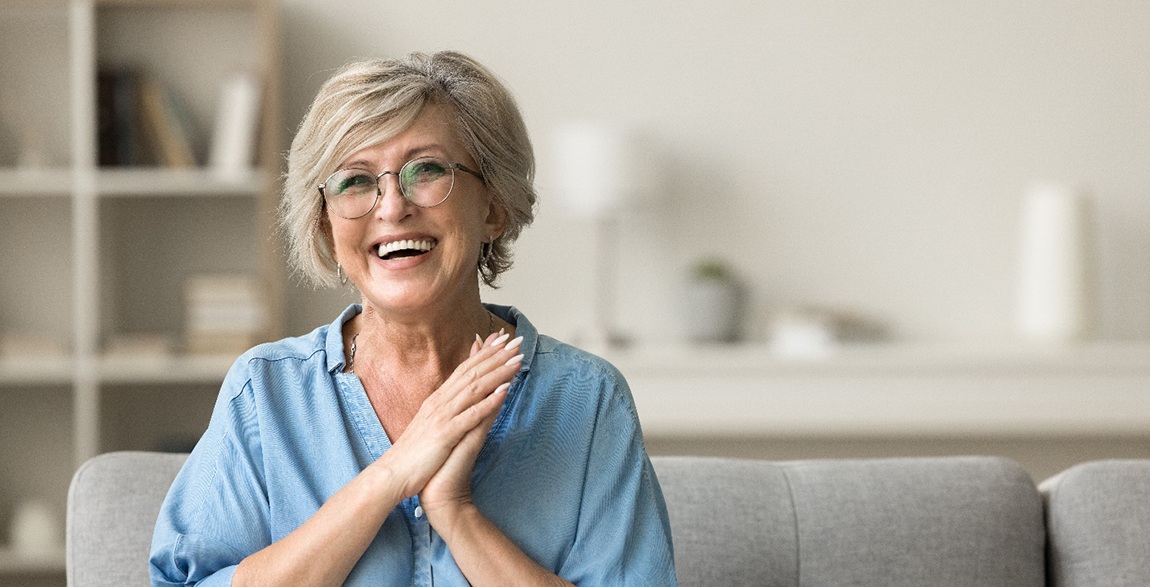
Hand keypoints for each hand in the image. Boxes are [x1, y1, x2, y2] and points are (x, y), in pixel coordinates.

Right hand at [374, 330, 522, 500]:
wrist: (393, 475)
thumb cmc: (415, 453)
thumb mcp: (432, 424)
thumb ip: (447, 406)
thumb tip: (460, 394)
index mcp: (437, 399)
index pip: (464, 369)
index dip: (485, 353)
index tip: (503, 339)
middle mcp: (439, 402)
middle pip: (472, 373)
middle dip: (496, 356)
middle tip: (517, 342)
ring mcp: (442, 417)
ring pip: (474, 388)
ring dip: (498, 373)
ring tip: (517, 360)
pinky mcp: (445, 434)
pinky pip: (471, 415)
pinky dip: (489, 401)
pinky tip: (505, 391)